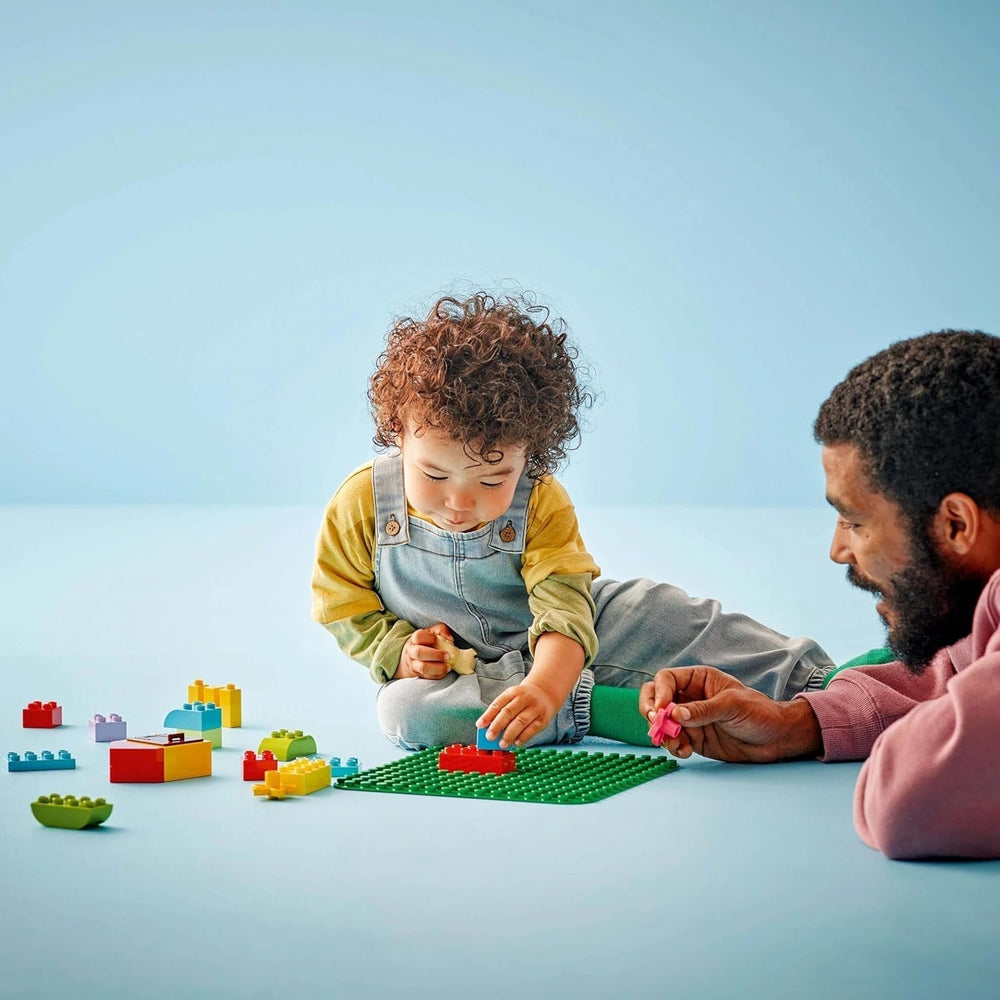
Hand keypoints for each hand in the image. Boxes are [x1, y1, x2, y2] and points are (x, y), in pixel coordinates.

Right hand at [395, 623, 454, 679]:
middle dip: (435, 655)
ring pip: (423, 668)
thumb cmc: (426, 643)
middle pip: (419, 653)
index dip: (429, 638)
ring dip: (438, 668)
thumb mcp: (432, 633)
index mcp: (414, 640)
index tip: (437, 639)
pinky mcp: (419, 675)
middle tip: (447, 655)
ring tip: (448, 666)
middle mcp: (412, 652)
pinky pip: (428, 677)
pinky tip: (445, 671)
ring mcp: (414, 665)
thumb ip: (441, 630)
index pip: (418, 637)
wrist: (413, 658)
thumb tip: (450, 639)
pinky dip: (438, 675)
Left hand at [476, 680, 559, 748]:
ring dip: (510, 734)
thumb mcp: (512, 699)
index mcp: (513, 692)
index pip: (498, 703)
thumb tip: (489, 729)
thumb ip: (501, 711)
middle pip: (508, 712)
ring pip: (521, 721)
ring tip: (502, 744)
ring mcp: (535, 708)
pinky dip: (523, 737)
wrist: (546, 693)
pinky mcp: (543, 719)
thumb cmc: (523, 700)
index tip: (480, 725)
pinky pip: (532, 729)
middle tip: (489, 737)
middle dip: (497, 725)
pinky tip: (516, 743)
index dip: (488, 715)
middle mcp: (524, 698)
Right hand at [638, 666, 821, 762]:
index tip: (661, 711)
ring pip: (661, 723)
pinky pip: (673, 741)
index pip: (667, 679)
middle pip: (656, 698)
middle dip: (650, 712)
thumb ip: (703, 710)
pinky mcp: (694, 738)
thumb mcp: (733, 705)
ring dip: (663, 734)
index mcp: (699, 679)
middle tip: (654, 726)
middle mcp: (690, 697)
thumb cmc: (759, 712)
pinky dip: (674, 747)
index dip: (659, 693)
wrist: (777, 739)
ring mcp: (690, 719)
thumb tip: (675, 714)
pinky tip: (685, 752)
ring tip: (677, 744)